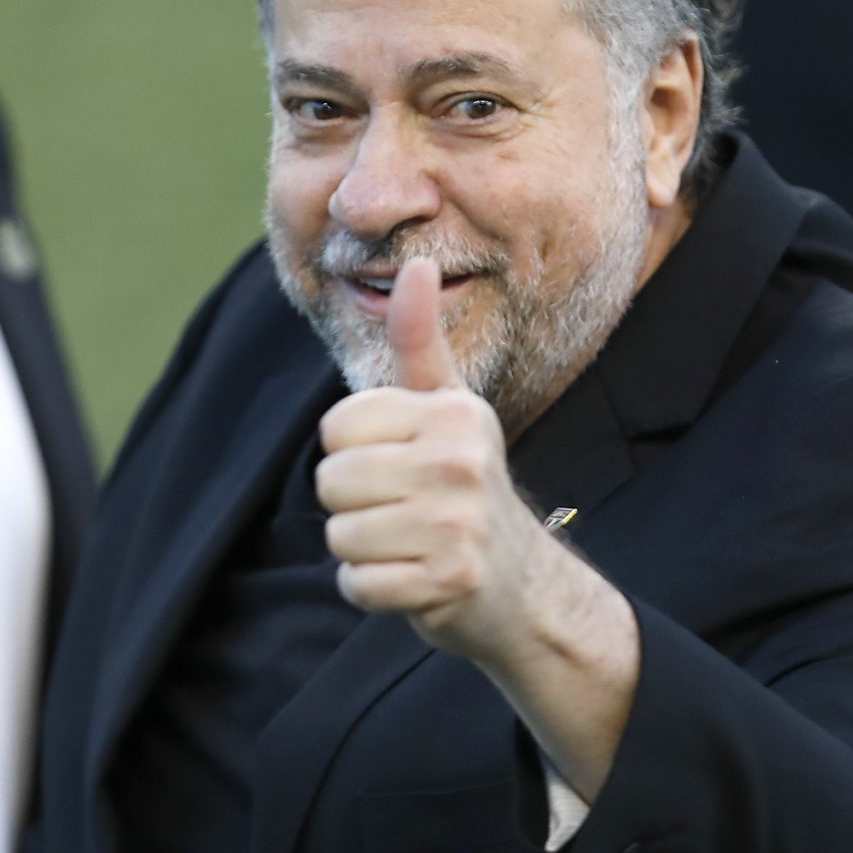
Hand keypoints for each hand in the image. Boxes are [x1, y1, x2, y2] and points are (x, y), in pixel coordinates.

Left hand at [315, 258, 572, 662]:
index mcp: (452, 412)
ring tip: (407, 542)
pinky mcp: (450, 581)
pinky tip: (410, 578)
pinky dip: (372, 589)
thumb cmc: (463, 483)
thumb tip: (418, 263)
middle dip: (352, 504)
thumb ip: (419, 339)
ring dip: (361, 548)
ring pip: (341, 534)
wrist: (520, 582)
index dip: (352, 450)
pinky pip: (358, 583)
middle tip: (401, 509)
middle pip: (332, 481)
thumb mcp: (446, 406)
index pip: (336, 427)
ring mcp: (459, 525)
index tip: (396, 462)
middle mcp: (460, 462)